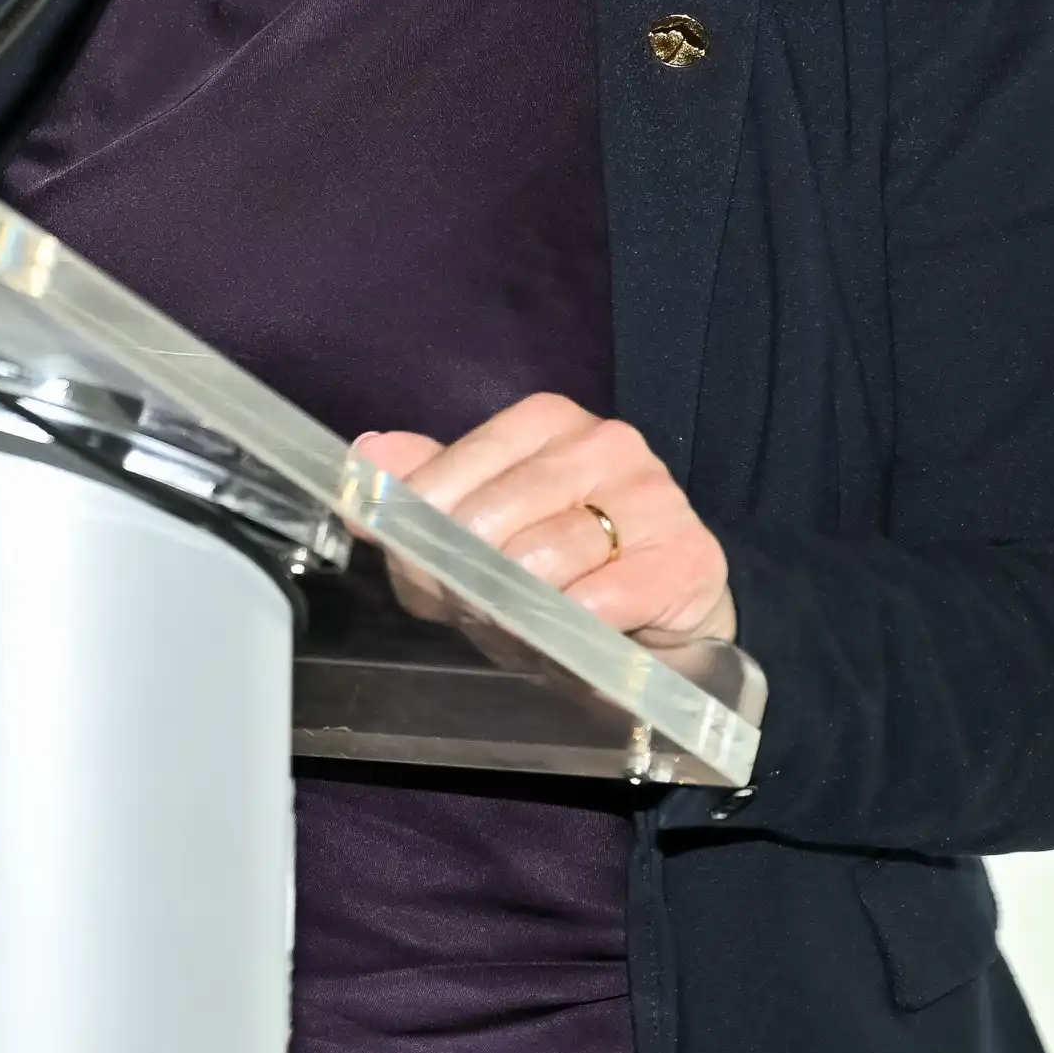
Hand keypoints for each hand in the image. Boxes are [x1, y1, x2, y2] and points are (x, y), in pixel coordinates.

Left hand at [360, 394, 737, 646]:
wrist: (671, 603)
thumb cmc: (564, 561)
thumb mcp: (485, 519)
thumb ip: (424, 487)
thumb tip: (366, 456)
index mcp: (543, 420)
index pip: (448, 473)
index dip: (418, 530)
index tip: (415, 563)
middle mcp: (601, 442)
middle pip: (486, 518)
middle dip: (462, 576)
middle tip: (469, 607)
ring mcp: (652, 494)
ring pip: (537, 560)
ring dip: (512, 608)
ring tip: (518, 622)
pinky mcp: (687, 556)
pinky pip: (594, 600)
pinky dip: (566, 628)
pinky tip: (568, 632)